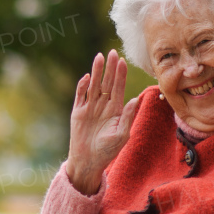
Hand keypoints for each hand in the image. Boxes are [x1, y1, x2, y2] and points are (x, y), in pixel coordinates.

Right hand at [65, 49, 140, 194]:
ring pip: (94, 85)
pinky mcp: (78, 111)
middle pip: (107, 82)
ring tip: (99, 57)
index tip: (123, 61)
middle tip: (113, 52)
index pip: (119, 87)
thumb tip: (136, 99)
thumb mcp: (121, 134)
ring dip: (97, 71)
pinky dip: (83, 86)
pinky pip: (80, 96)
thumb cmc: (107, 150)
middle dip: (110, 68)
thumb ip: (128, 116)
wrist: (88, 161)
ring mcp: (90, 107)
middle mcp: (103, 105)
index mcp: (116, 109)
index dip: (121, 74)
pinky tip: (87, 77)